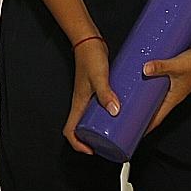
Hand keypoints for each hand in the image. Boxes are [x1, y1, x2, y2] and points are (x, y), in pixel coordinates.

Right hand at [64, 36, 118, 153]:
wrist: (90, 40)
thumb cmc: (89, 56)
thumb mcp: (99, 77)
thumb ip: (106, 93)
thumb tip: (115, 111)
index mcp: (78, 104)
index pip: (70, 131)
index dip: (78, 145)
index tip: (91, 151)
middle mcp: (82, 102)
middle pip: (82, 129)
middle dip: (93, 141)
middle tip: (108, 145)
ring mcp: (89, 96)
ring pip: (92, 119)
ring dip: (102, 128)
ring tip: (117, 131)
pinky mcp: (97, 89)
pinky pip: (100, 107)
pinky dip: (108, 113)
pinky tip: (120, 111)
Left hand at [140, 39, 190, 133]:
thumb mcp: (177, 66)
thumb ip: (161, 66)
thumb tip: (145, 68)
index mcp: (174, 98)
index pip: (158, 118)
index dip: (147, 126)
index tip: (134, 133)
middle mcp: (175, 93)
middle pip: (156, 107)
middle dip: (142, 111)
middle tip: (128, 114)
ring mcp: (176, 84)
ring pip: (158, 94)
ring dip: (146, 96)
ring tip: (132, 95)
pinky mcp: (176, 73)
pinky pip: (161, 81)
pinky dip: (152, 81)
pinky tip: (145, 74)